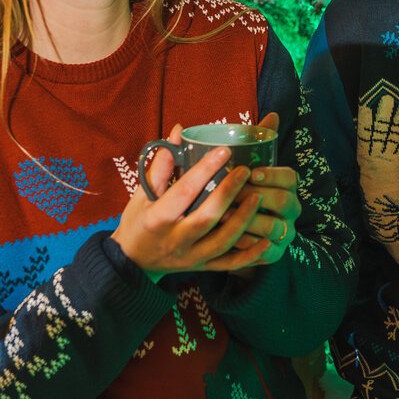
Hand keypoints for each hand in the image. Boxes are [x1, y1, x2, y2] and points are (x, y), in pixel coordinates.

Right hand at [114, 129, 270, 281]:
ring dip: (243, 220)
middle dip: (228, 193)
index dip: (205, 170)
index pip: (184, 191)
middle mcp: (175, 240)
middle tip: (246, 170)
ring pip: (222, 242)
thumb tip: (179, 131)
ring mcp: (190, 257)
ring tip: (258, 196)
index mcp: (157, 218)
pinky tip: (267, 241)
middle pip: (207, 217)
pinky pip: (229, 265)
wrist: (131, 262)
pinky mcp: (201, 268)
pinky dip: (250, 256)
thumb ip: (162, 164)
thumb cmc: (138, 222)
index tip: (224, 151)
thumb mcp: (142, 193)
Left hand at [226, 113, 301, 267]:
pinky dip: (248, 245)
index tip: (251, 171)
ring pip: (274, 228)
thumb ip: (256, 141)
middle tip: (231, 195)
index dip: (273, 174)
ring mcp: (285, 233)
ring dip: (250, 222)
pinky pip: (266, 252)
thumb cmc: (241, 192)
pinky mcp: (274, 254)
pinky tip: (230, 238)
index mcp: (286, 186)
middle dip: (257, 197)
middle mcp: (291, 209)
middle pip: (286, 202)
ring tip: (225, 216)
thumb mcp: (247, 167)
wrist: (237, 231)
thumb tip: (273, 114)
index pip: (290, 176)